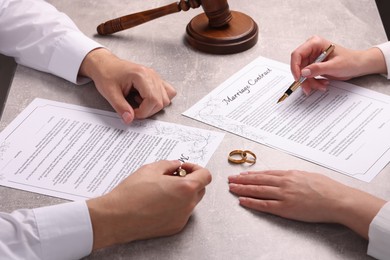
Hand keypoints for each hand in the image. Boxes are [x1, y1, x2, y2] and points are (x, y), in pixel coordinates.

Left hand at [79, 48, 176, 123]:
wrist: (105, 64)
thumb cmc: (106, 74)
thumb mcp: (109, 92)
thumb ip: (121, 107)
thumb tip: (129, 119)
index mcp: (141, 75)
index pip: (153, 99)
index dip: (144, 112)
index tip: (133, 114)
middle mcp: (151, 75)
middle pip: (161, 101)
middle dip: (148, 111)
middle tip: (134, 111)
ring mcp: (155, 77)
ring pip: (166, 98)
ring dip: (154, 106)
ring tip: (139, 102)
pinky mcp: (155, 80)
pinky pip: (167, 92)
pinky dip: (159, 100)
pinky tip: (146, 99)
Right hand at [87, 160, 211, 249]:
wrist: (117, 217)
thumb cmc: (132, 193)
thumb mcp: (151, 169)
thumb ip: (169, 164)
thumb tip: (176, 165)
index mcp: (185, 188)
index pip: (206, 176)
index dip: (196, 168)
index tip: (184, 168)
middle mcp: (188, 205)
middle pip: (200, 189)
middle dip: (190, 180)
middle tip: (173, 176)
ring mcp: (182, 218)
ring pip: (191, 202)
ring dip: (183, 193)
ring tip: (163, 189)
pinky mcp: (174, 227)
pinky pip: (181, 213)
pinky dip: (175, 206)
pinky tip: (159, 202)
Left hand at [228, 170, 385, 238]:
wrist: (337, 199)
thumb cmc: (327, 188)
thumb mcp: (308, 176)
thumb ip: (294, 176)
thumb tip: (285, 176)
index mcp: (289, 174)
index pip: (265, 174)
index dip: (251, 174)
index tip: (241, 174)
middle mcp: (283, 183)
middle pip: (258, 180)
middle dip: (242, 180)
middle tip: (230, 179)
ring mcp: (283, 195)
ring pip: (258, 191)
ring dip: (243, 189)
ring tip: (232, 188)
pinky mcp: (285, 208)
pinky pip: (264, 204)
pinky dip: (252, 202)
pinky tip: (242, 200)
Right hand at [290, 35, 386, 95]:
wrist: (358, 65)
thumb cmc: (350, 61)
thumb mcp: (334, 66)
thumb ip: (318, 68)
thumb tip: (303, 72)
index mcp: (315, 43)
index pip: (297, 54)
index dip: (295, 67)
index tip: (298, 78)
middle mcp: (311, 49)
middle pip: (299, 66)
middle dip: (304, 79)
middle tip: (308, 88)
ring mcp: (312, 58)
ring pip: (302, 73)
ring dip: (310, 82)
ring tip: (321, 86)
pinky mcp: (314, 66)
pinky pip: (307, 76)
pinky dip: (313, 82)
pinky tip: (322, 84)